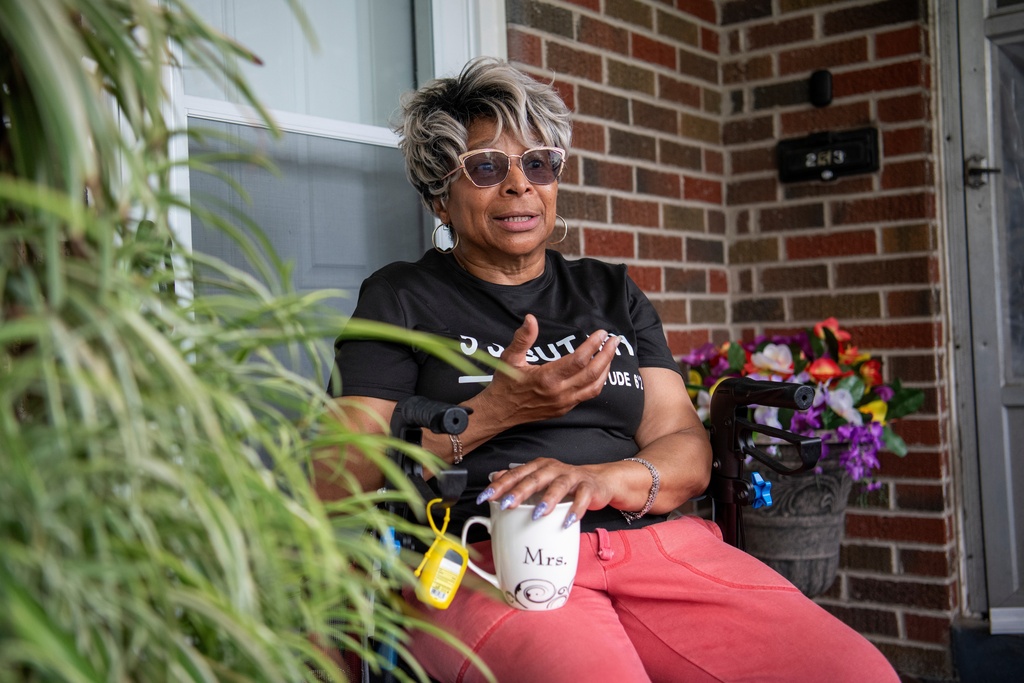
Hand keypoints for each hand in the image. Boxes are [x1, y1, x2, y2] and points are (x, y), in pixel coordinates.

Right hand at [474, 314, 620, 428]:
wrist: (500, 412)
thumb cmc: (505, 382)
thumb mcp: (510, 357)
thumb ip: (523, 338)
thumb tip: (531, 318)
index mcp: (547, 377)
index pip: (579, 359)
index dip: (593, 345)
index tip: (602, 333)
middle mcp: (559, 392)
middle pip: (593, 372)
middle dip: (607, 355)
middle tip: (614, 340)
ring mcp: (564, 403)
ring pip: (595, 386)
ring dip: (606, 369)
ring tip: (610, 353)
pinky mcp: (565, 409)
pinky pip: (588, 395)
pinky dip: (598, 381)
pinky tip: (600, 370)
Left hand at [476, 458, 620, 527]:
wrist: (598, 481)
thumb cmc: (563, 484)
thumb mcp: (539, 481)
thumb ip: (517, 481)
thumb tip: (494, 480)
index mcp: (538, 467)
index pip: (515, 474)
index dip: (500, 485)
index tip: (486, 497)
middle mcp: (553, 469)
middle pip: (534, 478)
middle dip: (519, 492)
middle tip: (506, 505)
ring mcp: (572, 477)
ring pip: (559, 485)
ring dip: (547, 500)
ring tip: (537, 514)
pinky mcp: (588, 487)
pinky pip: (582, 498)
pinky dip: (575, 509)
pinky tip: (567, 521)